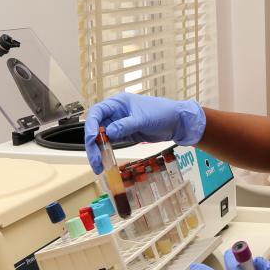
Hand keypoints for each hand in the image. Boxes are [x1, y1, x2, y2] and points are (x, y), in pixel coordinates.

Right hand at [84, 93, 205, 172]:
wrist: (178, 122)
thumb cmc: (162, 113)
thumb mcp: (143, 119)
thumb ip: (125, 125)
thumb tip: (108, 133)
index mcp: (118, 103)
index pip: (97, 112)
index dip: (91, 126)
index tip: (91, 139)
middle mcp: (116, 113)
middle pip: (97, 127)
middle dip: (93, 144)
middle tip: (95, 160)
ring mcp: (120, 124)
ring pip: (102, 137)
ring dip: (99, 151)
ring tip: (98, 166)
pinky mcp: (126, 134)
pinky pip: (112, 143)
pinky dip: (107, 152)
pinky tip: (106, 162)